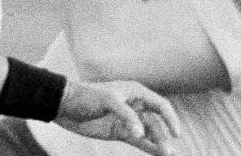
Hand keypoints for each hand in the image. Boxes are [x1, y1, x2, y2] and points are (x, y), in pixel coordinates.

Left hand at [54, 80, 180, 155]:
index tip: (176, 133)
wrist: (64, 105)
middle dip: (163, 135)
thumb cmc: (87, 95)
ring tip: (168, 155)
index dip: (170, 118)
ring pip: (149, 133)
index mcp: (135, 92)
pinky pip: (138, 141)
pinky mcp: (119, 132)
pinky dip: (149, 148)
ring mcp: (128, 120)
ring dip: (159, 143)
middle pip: (156, 122)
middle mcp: (135, 106)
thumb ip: (126, 115)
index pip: (160, 105)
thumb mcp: (108, 99)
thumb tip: (140, 133)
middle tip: (168, 152)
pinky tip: (159, 155)